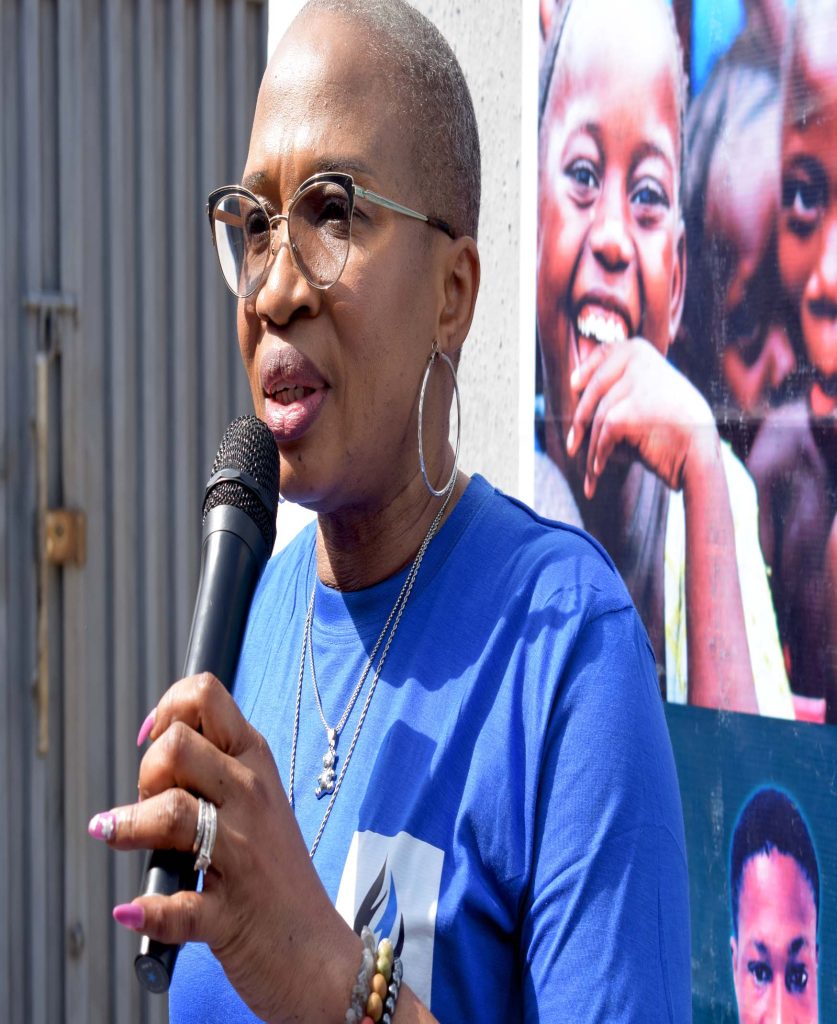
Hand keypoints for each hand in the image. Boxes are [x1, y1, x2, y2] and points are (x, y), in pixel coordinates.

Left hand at [87, 674, 358, 1023]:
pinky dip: (148, 909)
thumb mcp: (258, 804)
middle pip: (178, 746)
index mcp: (256, 764)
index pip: (207, 696)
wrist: (319, 955)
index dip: (166, 710)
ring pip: (172, 812)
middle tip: (150, 802)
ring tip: (119, 836)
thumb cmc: (276, 876)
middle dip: (146, 770)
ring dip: (129, 826)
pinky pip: (178, 906)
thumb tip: (158, 742)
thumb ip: (215, 769)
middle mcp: (252, 798)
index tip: (152, 741)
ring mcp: (244, 854)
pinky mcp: (230, 913)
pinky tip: (131, 909)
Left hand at [565, 339, 716, 498]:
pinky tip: (598, 471)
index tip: (574, 385)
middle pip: (593, 390)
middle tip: (572, 446)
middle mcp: (638, 360)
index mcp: (642, 350)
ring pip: (597, 418)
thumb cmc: (675, 427)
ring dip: (591, 448)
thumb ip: (621, 385)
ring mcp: (635, 384)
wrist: (700, 452)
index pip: (605, 353)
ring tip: (590, 470)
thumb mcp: (649, 394)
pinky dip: (599, 455)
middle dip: (580, 421)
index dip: (586, 369)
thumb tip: (575, 384)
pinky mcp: (629, 410)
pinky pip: (603, 434)